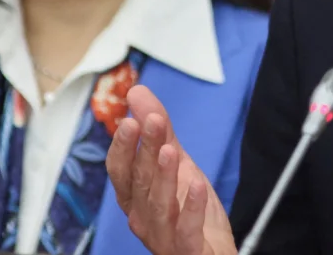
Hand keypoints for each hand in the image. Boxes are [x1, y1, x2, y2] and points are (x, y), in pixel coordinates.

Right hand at [107, 85, 237, 254]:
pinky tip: (197, 184)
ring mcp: (162, 235)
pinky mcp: (185, 248)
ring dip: (163, 176)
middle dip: (143, 150)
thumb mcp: (175, 162)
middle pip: (139, 182)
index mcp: (133, 196)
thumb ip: (158, 131)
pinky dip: (191, 208)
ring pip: (157, 204)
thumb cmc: (187, 206)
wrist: (211, 248)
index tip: (130, 118)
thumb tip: (137, 92)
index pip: (120, 170)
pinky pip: (186, 230)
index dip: (123, 146)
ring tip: (170, 150)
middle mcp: (141, 216)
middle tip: (150, 121)